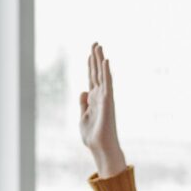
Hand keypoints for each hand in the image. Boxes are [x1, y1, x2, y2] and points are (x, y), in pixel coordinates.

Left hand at [77, 43, 125, 177]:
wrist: (100, 148)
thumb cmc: (93, 136)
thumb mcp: (83, 117)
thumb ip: (83, 104)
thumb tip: (83, 91)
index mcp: (93, 99)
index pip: (92, 78)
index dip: (90, 65)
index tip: (90, 53)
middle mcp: (100, 96)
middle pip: (97, 72)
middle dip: (95, 58)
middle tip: (95, 43)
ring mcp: (105, 97)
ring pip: (102, 74)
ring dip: (100, 60)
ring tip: (98, 45)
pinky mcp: (108, 101)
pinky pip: (107, 83)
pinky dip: (106, 72)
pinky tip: (105, 60)